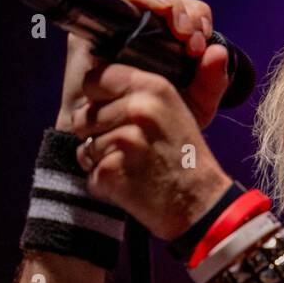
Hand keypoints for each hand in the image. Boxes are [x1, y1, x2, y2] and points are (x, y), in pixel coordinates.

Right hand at [56, 0, 230, 133]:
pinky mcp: (96, 26)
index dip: (198, 16)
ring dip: (168, 5)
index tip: (203, 41)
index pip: (187, 11)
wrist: (120, 146)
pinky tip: (160, 14)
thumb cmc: (157, 124)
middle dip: (186, 12)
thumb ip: (213, 83)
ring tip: (182, 32)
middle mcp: (143, 30)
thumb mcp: (195, 106)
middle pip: (167, 0)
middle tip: (193, 40)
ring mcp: (118, 27)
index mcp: (168, 42)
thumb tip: (219, 51)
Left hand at [68, 62, 232, 242]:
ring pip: (85, 147)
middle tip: (128, 149)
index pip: (95, 79)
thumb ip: (135, 94)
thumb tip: (94, 92)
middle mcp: (137, 109)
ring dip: (100, 162)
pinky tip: (130, 184)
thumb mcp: (171, 110)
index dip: (95, 98)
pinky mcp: (112, 170)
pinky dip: (104, 184)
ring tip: (132, 167)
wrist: (201, 203)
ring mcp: (123, 140)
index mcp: (152, 87)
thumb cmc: (186, 159)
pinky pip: (90, 175)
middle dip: (96, 135)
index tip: (108, 112)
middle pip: (83, 116)